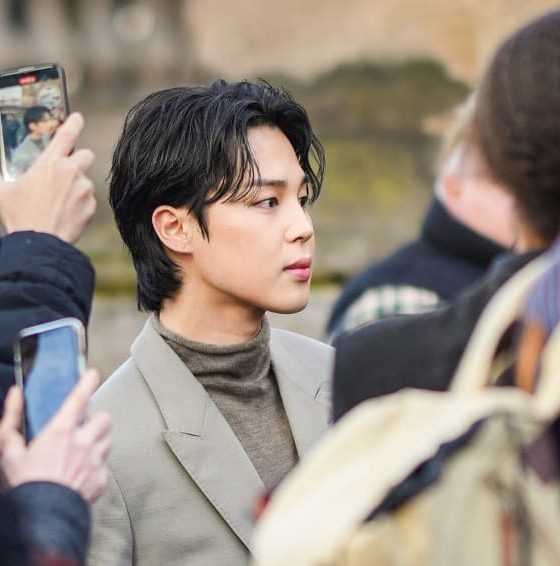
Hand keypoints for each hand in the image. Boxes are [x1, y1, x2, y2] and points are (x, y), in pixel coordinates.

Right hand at [0, 112, 95, 242]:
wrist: (40, 242)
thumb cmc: (20, 215)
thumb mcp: (6, 190)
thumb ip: (10, 176)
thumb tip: (9, 174)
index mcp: (50, 163)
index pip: (67, 134)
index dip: (73, 123)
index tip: (78, 118)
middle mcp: (71, 172)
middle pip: (86, 154)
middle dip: (79, 159)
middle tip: (68, 170)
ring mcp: (84, 190)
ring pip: (86, 181)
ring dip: (77, 186)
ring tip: (60, 201)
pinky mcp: (91, 206)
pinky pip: (88, 200)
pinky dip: (80, 205)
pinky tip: (66, 214)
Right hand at [0, 369, 111, 501]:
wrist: (40, 518)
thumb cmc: (25, 484)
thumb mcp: (9, 451)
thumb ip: (11, 419)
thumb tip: (14, 395)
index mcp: (61, 431)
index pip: (80, 397)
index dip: (88, 381)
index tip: (92, 374)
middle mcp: (83, 442)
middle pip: (104, 418)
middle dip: (96, 420)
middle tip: (85, 426)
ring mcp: (95, 460)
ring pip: (108, 439)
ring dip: (100, 440)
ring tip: (85, 448)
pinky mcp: (101, 479)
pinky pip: (104, 466)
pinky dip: (96, 467)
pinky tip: (82, 473)